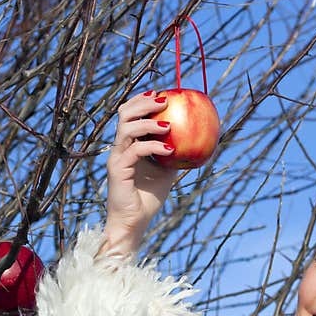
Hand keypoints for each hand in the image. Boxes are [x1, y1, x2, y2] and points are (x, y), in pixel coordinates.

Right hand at [101, 91, 178, 254]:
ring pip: (127, 128)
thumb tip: (198, 142)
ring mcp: (116, 157)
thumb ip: (175, 155)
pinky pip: (135, 151)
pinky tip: (170, 149)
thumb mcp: (167, 172)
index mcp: (128, 145)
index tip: (161, 93)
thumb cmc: (149, 198)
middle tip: (164, 100)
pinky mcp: (118, 169)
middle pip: (124, 114)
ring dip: (149, 123)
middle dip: (143, 102)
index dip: (142, 100)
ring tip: (168, 125)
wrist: (134, 222)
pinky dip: (153, 147)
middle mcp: (119, 147)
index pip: (130, 115)